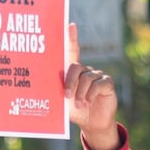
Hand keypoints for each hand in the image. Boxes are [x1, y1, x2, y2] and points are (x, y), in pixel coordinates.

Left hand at [63, 23, 118, 149]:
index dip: (71, 38)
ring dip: (80, 93)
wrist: (91, 124)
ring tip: (80, 104)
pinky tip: (88, 102)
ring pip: (86, 78)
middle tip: (66, 96)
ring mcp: (97, 75)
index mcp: (73, 72)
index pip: (72, 51)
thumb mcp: (63, 101)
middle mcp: (86, 70)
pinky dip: (90, 95)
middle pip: (75, 67)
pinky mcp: (107, 83)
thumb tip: (42, 83)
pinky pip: (98, 84)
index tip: (69, 26)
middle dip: (69, 81)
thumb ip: (57, 90)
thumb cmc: (74, 111)